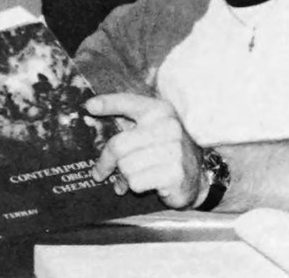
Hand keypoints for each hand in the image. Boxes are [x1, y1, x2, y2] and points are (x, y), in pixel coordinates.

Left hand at [85, 93, 204, 208]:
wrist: (199, 176)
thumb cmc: (166, 151)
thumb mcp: (152, 129)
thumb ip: (127, 121)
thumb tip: (92, 109)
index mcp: (160, 110)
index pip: (129, 102)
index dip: (108, 104)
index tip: (88, 107)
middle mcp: (168, 126)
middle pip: (118, 145)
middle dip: (106, 162)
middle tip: (100, 172)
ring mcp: (174, 150)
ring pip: (126, 167)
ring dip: (124, 177)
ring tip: (131, 178)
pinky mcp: (175, 173)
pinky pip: (136, 182)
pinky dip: (135, 186)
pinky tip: (145, 184)